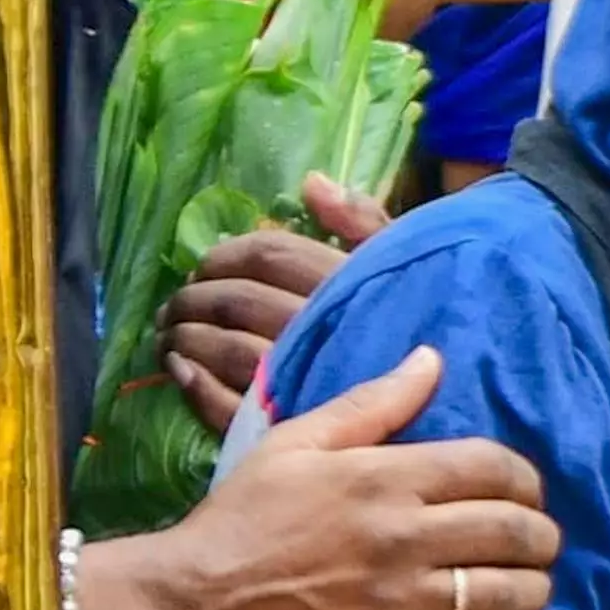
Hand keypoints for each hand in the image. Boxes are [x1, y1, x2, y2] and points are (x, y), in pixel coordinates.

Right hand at [93, 345, 562, 609]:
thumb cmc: (236, 521)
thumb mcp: (294, 445)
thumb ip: (372, 403)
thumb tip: (432, 359)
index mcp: (383, 479)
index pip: (495, 467)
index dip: (527, 479)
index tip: (525, 492)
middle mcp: (401, 539)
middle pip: (516, 531)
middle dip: (541, 536)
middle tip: (537, 542)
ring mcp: (395, 606)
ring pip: (506, 595)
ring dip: (535, 591)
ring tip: (532, 588)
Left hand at [156, 170, 395, 429]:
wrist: (440, 414)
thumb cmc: (419, 329)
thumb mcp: (404, 264)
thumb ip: (362, 222)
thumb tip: (312, 182)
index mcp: (342, 285)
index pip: (269, 254)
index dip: (225, 255)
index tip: (205, 267)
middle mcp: (316, 329)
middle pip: (235, 299)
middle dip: (193, 297)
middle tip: (176, 304)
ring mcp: (297, 381)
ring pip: (223, 350)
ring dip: (184, 339)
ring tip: (169, 336)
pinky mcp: (282, 428)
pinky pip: (223, 405)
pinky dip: (192, 386)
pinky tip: (178, 372)